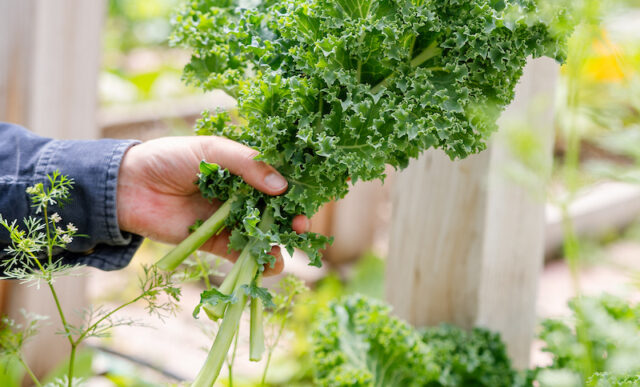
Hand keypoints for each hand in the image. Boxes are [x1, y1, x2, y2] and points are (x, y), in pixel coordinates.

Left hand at [116, 136, 309, 275]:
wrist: (128, 187)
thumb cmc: (169, 158)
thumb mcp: (211, 150)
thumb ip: (247, 164)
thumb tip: (282, 186)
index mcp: (243, 169)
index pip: (278, 179)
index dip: (297, 188)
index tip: (312, 195)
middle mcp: (241, 195)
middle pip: (276, 210)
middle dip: (292, 219)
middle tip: (301, 226)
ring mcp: (229, 220)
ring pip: (262, 234)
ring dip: (278, 242)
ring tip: (287, 246)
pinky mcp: (215, 242)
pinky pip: (241, 255)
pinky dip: (257, 262)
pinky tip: (270, 264)